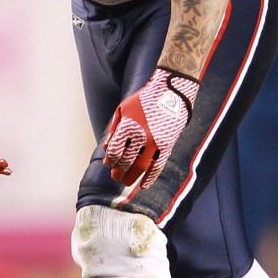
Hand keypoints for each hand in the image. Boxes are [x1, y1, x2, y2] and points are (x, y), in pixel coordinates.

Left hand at [101, 67, 199, 192]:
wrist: (171, 93)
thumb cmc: (143, 100)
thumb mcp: (123, 109)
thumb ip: (113, 129)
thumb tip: (106, 148)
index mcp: (128, 126)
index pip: (115, 151)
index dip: (110, 160)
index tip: (109, 164)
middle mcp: (141, 136)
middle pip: (126, 161)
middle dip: (118, 172)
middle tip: (115, 177)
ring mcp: (155, 142)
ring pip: (141, 167)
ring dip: (132, 177)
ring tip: (126, 182)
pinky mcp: (167, 145)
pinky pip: (158, 166)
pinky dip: (151, 177)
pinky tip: (144, 185)